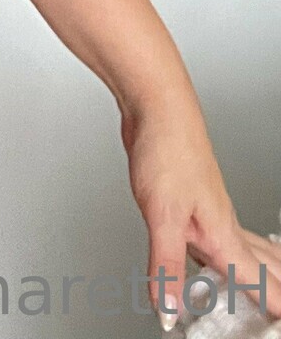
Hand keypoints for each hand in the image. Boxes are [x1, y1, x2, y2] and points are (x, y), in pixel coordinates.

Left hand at [120, 96, 278, 328]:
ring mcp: (210, 212)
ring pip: (246, 251)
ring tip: (270, 294)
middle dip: (278, 293)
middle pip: (265, 269)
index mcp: (224, 236)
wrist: (156, 108)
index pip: (262, 284)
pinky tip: (211, 258)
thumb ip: (167, 266)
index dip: (277, 310)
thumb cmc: (167, 149)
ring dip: (262, 275)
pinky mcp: (192, 202)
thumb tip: (170, 310)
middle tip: (280, 317)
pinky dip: (227, 257)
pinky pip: (220, 239)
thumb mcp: (162, 216)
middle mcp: (223, 226)